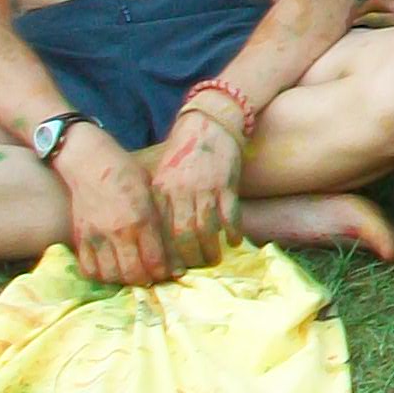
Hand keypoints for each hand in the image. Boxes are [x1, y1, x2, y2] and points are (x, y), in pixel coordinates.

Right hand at [55, 132, 170, 286]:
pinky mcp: (79, 238)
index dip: (166, 271)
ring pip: (111, 275)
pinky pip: (88, 268)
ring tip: (134, 276)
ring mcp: (96, 237)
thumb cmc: (127, 173)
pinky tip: (111, 272)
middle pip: (134, 273)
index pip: (155, 260)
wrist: (89, 163)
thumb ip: (160, 220)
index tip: (173, 272)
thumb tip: (173, 245)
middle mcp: (118, 232)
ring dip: (125, 280)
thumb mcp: (152, 191)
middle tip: (154, 277)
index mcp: (140, 219)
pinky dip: (101, 275)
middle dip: (148, 280)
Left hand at [148, 108, 245, 273]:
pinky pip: (230, 215)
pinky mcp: (226, 184)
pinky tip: (234, 241)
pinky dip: (233, 232)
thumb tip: (161, 237)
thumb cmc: (184, 152)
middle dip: (189, 258)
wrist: (209, 122)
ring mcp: (205, 189)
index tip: (169, 270)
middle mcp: (180, 192)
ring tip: (214, 260)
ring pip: (206, 230)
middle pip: (182, 236)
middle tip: (194, 269)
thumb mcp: (164, 174)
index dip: (165, 254)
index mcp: (161, 191)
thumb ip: (161, 202)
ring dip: (211, 250)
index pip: (159, 231)